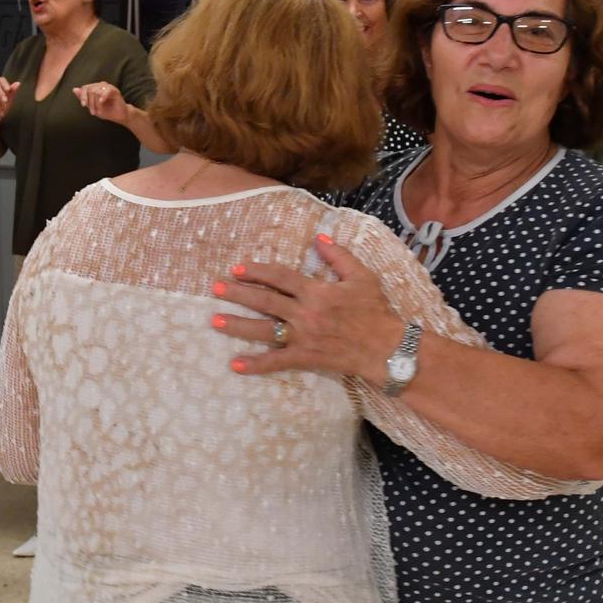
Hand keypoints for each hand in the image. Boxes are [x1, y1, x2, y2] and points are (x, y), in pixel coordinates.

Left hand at [74, 82, 129, 124]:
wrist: (119, 117)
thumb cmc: (107, 111)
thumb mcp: (92, 106)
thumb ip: (84, 98)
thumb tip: (74, 89)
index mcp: (96, 88)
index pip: (85, 88)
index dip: (83, 96)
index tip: (83, 105)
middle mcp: (101, 85)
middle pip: (90, 90)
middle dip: (90, 103)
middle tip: (93, 113)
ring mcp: (108, 87)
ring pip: (96, 91)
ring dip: (96, 104)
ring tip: (99, 112)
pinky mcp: (115, 91)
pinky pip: (106, 91)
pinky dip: (103, 97)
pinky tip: (102, 102)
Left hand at [208, 234, 401, 377]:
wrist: (386, 348)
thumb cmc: (376, 311)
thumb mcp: (362, 277)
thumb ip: (339, 256)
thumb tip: (319, 238)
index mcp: (317, 291)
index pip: (281, 277)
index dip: (258, 271)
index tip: (237, 268)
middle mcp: (305, 313)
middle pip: (265, 301)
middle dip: (239, 294)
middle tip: (215, 288)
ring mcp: (303, 337)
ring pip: (265, 330)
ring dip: (238, 325)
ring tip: (215, 321)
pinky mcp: (306, 357)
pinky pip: (277, 362)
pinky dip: (256, 364)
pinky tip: (235, 364)